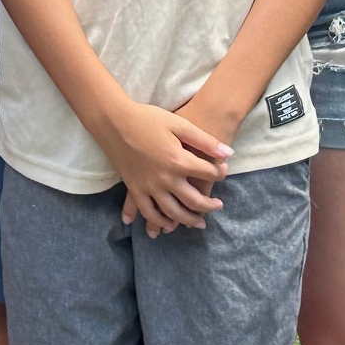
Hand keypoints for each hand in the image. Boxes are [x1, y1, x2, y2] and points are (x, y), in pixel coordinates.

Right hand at [124, 91, 247, 237]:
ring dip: (188, 220)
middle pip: (193, 201)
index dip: (220, 172)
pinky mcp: (134, 189)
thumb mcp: (179, 123)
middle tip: (218, 206)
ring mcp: (148, 187)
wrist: (115, 121)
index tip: (225, 170)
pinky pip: (148, 212)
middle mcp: (165, 179)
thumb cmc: (148, 118)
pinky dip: (158, 221)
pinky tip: (167, 226)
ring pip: (173, 213)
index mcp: (178, 161)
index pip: (208, 173)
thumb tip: (229, 153)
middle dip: (209, 206)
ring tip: (199, 222)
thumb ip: (204, 140)